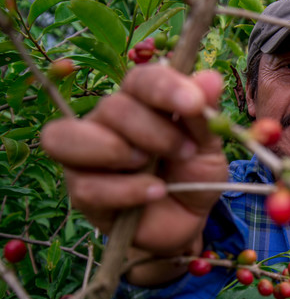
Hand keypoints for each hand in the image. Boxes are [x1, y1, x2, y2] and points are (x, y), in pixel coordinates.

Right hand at [41, 64, 226, 283]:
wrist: (187, 220)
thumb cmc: (193, 175)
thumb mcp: (208, 147)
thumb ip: (206, 116)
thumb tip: (211, 78)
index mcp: (139, 101)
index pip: (141, 79)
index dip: (166, 88)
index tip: (195, 104)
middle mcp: (106, 121)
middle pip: (111, 108)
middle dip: (153, 130)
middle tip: (186, 151)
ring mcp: (86, 156)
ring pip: (68, 138)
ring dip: (116, 151)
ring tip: (151, 165)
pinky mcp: (81, 192)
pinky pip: (87, 186)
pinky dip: (126, 190)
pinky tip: (156, 193)